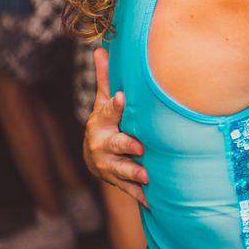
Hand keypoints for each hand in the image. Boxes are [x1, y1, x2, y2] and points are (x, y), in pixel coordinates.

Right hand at [83, 47, 148, 206]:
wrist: (95, 156)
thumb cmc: (107, 122)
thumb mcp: (103, 101)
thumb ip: (106, 78)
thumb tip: (100, 48)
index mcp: (102, 123)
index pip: (108, 111)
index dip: (114, 105)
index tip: (121, 96)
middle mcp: (103, 145)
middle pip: (114, 145)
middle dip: (125, 145)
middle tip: (139, 146)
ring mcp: (109, 166)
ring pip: (121, 170)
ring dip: (133, 173)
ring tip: (147, 174)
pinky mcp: (118, 181)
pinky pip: (129, 190)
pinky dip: (140, 195)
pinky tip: (153, 200)